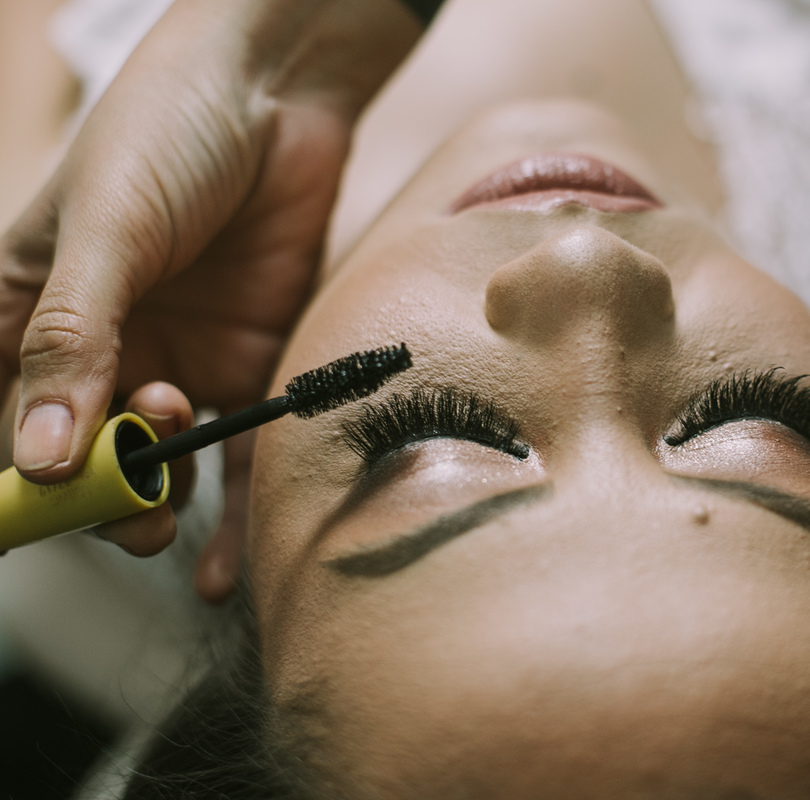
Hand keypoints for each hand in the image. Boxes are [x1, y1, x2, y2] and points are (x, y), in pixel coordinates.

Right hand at [0, 0, 421, 599]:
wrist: (279, 94)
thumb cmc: (168, 132)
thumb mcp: (106, 228)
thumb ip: (74, 336)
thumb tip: (42, 453)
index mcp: (29, 310)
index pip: (7, 417)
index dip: (18, 480)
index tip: (39, 518)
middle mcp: (101, 347)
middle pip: (82, 456)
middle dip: (98, 497)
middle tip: (131, 507)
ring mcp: (175, 359)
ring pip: (155, 466)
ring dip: (158, 502)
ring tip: (170, 496)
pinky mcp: (247, 364)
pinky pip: (237, 454)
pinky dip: (230, 515)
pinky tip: (221, 572)